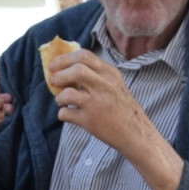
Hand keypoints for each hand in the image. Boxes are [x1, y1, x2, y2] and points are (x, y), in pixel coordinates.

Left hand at [47, 48, 183, 189]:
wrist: (135, 133)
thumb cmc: (122, 108)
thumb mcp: (115, 84)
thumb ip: (97, 74)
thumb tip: (67, 67)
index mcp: (110, 73)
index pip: (84, 56)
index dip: (65, 59)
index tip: (55, 65)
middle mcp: (104, 86)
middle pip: (75, 70)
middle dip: (59, 74)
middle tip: (52, 80)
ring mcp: (96, 103)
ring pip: (67, 93)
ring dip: (59, 97)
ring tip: (61, 101)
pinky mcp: (90, 120)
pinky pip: (66, 113)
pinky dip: (62, 114)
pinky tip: (68, 115)